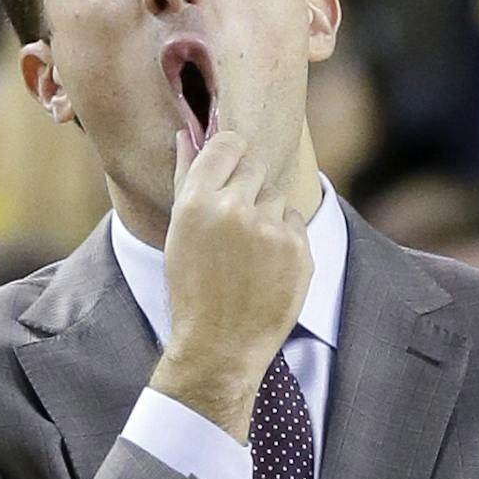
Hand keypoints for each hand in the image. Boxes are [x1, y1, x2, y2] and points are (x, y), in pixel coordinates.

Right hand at [150, 130, 313, 440]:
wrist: (219, 346)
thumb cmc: (192, 289)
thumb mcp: (178, 233)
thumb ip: (187, 177)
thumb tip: (187, 133)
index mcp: (197, 203)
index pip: (227, 144)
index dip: (230, 152)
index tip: (231, 164)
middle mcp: (235, 210)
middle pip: (254, 168)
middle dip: (246, 187)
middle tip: (235, 221)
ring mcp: (271, 230)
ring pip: (276, 197)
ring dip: (266, 214)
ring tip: (247, 252)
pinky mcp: (299, 249)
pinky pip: (294, 222)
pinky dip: (284, 237)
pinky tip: (265, 265)